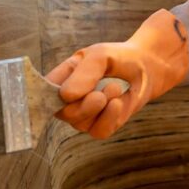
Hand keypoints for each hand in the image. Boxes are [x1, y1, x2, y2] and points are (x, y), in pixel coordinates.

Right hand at [45, 9, 188, 139]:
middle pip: (62, 113)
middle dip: (84, 104)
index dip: (44, 97)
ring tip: (114, 89)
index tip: (60, 94)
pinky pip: (98, 132)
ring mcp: (84, 115)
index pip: (41, 92)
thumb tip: (66, 96)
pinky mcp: (101, 126)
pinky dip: (109, 118)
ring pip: (79, 124)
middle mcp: (68, 100)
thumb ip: (83, 73)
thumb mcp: (100, 56)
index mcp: (61, 79)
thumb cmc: (118, 58)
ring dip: (100, 107)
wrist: (147, 67)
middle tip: (101, 91)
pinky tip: (118, 103)